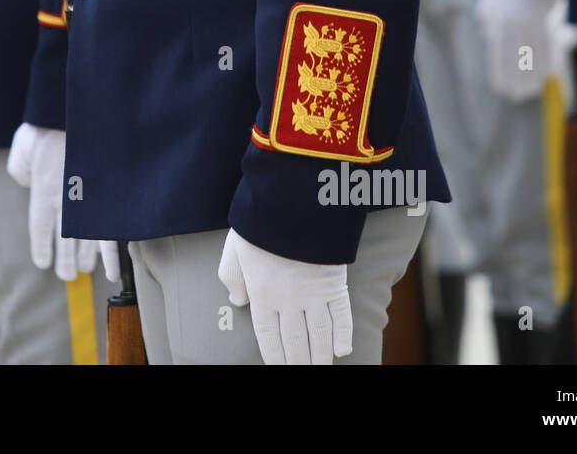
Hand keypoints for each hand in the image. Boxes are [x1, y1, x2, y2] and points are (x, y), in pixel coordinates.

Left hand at [6, 122, 107, 280]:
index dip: (42, 247)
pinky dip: (111, 255)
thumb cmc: (44, 128)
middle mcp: (65, 202)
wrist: (71, 115)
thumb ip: (22, 170)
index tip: (44, 262)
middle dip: (66, 260)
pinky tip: (113, 273)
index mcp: (43, 191)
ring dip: (85, 258)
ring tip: (83, 271)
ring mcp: (87, 201)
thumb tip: (28, 180)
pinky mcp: (106, 198)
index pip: (41, 228)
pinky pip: (109, 233)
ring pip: (86, 240)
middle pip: (64, 240)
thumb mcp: (22, 151)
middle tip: (67, 275)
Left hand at [217, 228, 351, 364]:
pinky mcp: (335, 284)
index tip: (278, 367)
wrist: (292, 205)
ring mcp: (314, 294)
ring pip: (319, 335)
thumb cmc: (259, 225)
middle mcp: (288, 301)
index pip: (268, 336)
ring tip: (321, 368)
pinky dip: (344, 335)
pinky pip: (342, 316)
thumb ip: (231, 278)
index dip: (274, 356)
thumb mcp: (233, 250)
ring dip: (320, 356)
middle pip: (295, 342)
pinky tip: (342, 350)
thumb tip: (237, 300)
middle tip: (301, 372)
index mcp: (262, 294)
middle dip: (298, 362)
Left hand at [474, 0, 563, 101]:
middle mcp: (512, 25)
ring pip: (532, 56)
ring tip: (532, 91)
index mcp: (497, 21)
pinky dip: (550, 62)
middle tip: (517, 97)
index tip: (501, 89)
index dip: (499, 73)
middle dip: (516, 80)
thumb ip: (487, 16)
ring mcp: (530, 23)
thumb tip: (487, 36)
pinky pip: (549, 46)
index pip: (497, 54)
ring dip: (533, 76)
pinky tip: (549, 75)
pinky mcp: (548, 21)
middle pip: (514, 59)